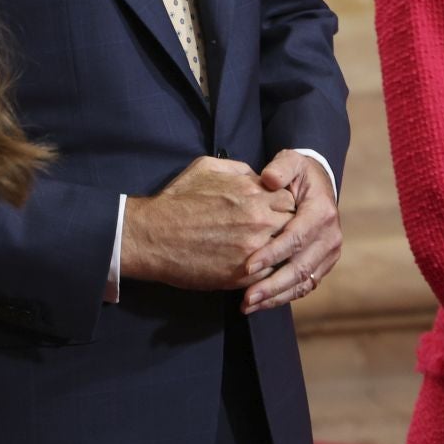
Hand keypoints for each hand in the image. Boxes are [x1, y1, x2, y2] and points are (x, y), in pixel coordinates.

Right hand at [119, 156, 293, 290]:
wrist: (152, 236)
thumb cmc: (177, 200)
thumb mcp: (207, 167)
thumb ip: (239, 168)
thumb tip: (258, 176)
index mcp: (253, 193)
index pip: (289, 199)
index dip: (282, 205)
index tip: (273, 210)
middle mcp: (258, 221)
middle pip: (292, 225)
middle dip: (284, 228)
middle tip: (271, 232)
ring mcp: (252, 250)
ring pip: (284, 252)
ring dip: (278, 251)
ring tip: (265, 250)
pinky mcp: (241, 276)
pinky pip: (269, 274)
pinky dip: (266, 271)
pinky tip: (254, 266)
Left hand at [240, 150, 341, 312]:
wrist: (318, 184)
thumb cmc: (298, 173)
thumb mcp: (290, 161)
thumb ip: (280, 167)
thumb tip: (269, 179)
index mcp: (322, 212)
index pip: (296, 238)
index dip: (272, 254)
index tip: (247, 266)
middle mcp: (330, 236)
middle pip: (300, 267)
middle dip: (272, 285)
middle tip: (246, 297)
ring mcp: (329, 254)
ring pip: (302, 282)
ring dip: (275, 297)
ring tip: (248, 306)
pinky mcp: (323, 265)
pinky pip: (303, 287)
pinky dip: (282, 297)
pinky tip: (260, 304)